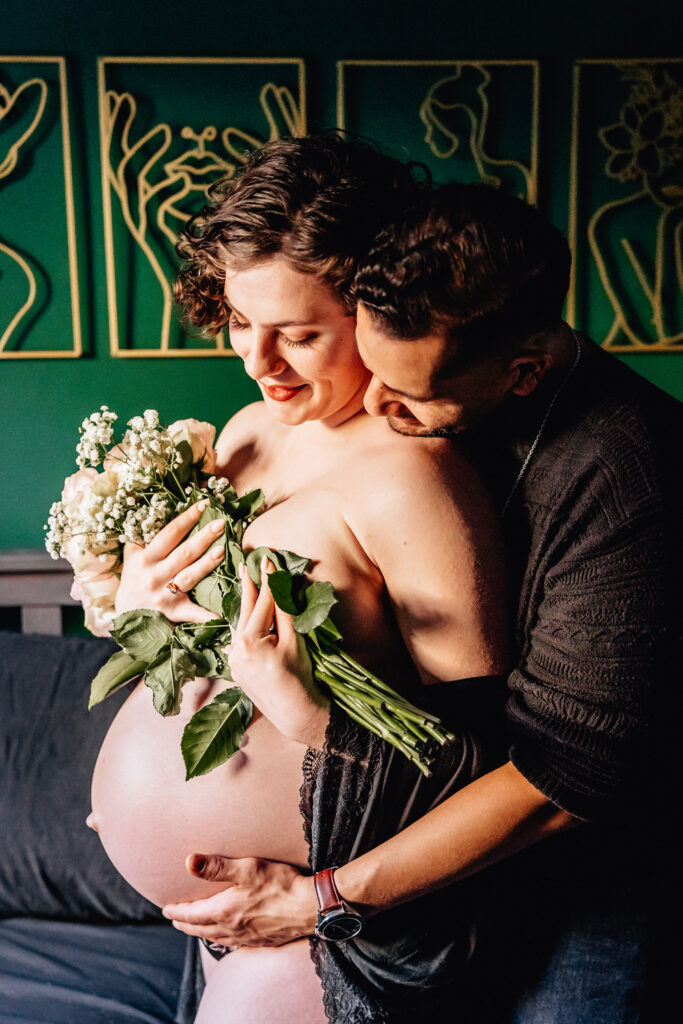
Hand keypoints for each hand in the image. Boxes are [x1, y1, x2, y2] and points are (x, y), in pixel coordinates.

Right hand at [115, 500, 225, 623]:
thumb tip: (157, 514)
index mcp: (145, 558)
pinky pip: (192, 613)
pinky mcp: (174, 612)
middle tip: (222, 523)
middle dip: (203, 537)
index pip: (169, 534)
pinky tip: (222, 614)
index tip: (203, 505)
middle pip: (184, 553)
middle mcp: (155, 575)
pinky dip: (206, 615)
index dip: (187, 519)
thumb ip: (143, 538)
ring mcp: (165, 594)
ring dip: (207, 564)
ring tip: (223, 550)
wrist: (126, 616)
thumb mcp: (132, 557)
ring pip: (190, 577)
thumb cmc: (133, 580)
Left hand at [162, 853, 317, 947]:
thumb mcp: (247, 868)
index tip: (166, 908)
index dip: (177, 911)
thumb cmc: (279, 884)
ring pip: (215, 938)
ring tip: (196, 927)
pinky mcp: (260, 941)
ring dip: (201, 932)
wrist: (309, 907)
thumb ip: (217, 866)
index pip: (192, 914)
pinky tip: (226, 937)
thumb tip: (188, 861)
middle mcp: (231, 928)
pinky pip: (232, 943)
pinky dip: (220, 939)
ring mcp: (245, 938)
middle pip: (200, 929)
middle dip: (185, 923)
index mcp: (224, 911)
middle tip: (175, 919)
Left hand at [227, 559, 329, 746]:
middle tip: (245, 563)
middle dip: (247, 586)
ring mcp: (234, 662)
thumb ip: (284, 612)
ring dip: (246, 606)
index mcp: (249, 642)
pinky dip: (245, 627)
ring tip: (246, 584)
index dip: (266, 580)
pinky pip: (239, 641)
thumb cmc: (299, 677)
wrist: (296, 713)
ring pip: (240, 626)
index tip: (267, 559)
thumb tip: (280, 584)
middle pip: (244, 612)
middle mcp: (235, 650)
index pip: (261, 604)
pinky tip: (247, 617)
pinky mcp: (237, 670)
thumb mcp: (294, 641)